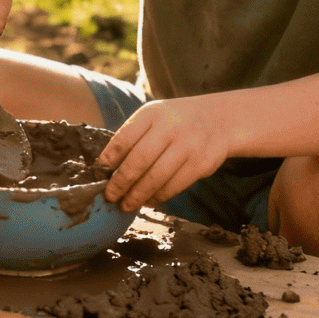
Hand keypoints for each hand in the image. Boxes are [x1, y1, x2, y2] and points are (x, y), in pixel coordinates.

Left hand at [98, 98, 233, 212]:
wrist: (218, 120)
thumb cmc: (175, 121)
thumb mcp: (154, 117)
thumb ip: (133, 136)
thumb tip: (107, 168)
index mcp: (153, 113)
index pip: (125, 138)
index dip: (109, 158)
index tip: (100, 173)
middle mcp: (172, 127)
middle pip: (139, 161)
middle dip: (121, 183)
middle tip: (110, 196)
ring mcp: (189, 146)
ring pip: (157, 178)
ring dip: (138, 195)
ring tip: (126, 204)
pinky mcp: (202, 164)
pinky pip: (174, 186)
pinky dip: (158, 197)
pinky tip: (147, 201)